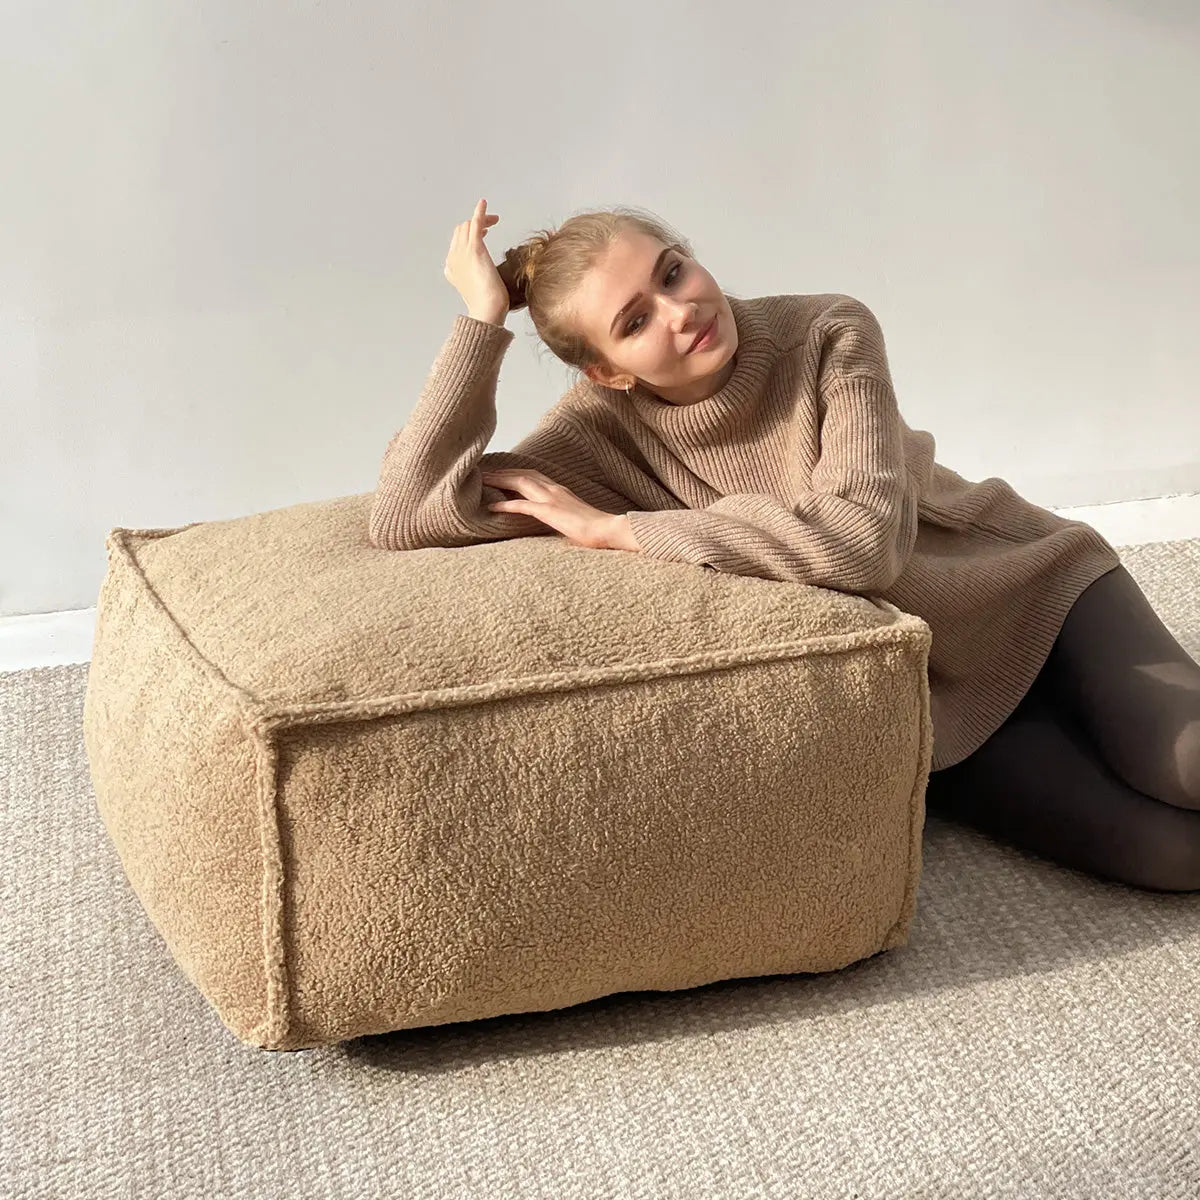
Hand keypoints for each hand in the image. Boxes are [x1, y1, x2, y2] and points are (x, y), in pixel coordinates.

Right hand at [444, 198, 509, 321]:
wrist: (487, 311)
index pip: (457, 243)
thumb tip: (487, 280)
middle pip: (460, 231)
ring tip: (494, 219)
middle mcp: (453, 258)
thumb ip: (478, 281)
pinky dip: (479, 212)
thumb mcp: (479, 292)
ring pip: (467, 226)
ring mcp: (462, 253)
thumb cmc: (487, 307)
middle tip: (491, 224)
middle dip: (475, 224)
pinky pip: (475, 223)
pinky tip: (483, 203)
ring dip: (481, 219)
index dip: (469, 235)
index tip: (484, 233)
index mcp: (451, 268)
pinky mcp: (475, 249)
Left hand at [481, 469, 619, 549]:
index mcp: (561, 491)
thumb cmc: (596, 529)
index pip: (534, 476)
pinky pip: (522, 505)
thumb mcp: (574, 518)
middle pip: (523, 474)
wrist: (609, 530)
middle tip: (484, 472)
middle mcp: (555, 490)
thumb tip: (553, 522)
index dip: (516, 473)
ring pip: (520, 482)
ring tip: (482, 481)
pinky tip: (492, 506)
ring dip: (500, 480)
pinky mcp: (550, 511)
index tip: (500, 473)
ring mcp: (552, 499)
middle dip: (503, 472)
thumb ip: (561, 516)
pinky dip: (505, 504)